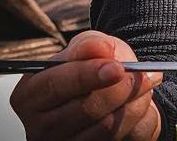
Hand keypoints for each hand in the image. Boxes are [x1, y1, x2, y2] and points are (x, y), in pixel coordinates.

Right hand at [10, 30, 163, 140]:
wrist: (110, 90)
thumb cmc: (91, 68)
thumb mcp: (88, 47)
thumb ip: (91, 45)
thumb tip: (100, 49)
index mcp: (30, 95)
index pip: (55, 86)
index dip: (87, 75)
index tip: (117, 67)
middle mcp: (41, 127)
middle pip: (84, 110)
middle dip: (121, 88)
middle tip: (142, 73)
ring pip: (107, 128)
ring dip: (135, 102)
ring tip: (146, 83)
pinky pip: (125, 139)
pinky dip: (140, 118)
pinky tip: (141, 102)